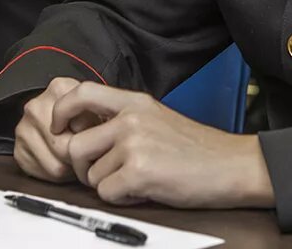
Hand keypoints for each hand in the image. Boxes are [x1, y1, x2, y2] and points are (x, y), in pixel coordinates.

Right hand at [13, 76, 103, 181]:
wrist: (57, 115)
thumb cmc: (83, 114)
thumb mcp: (98, 107)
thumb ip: (103, 120)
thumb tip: (109, 147)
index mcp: (59, 89)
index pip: (83, 127)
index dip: (94, 138)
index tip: (96, 137)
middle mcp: (36, 105)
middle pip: (66, 148)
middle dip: (81, 156)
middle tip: (87, 153)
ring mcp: (24, 128)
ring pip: (56, 165)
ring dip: (70, 167)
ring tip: (75, 157)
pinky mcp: (18, 150)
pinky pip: (43, 174)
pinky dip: (56, 174)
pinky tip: (61, 161)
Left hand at [53, 82, 274, 208]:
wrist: (232, 165)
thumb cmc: (197, 148)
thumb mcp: (157, 118)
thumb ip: (123, 119)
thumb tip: (86, 131)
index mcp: (134, 102)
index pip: (80, 93)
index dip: (61, 112)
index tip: (58, 128)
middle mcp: (130, 119)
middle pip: (75, 146)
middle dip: (85, 168)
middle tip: (107, 174)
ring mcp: (134, 144)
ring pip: (91, 175)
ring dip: (108, 185)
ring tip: (136, 181)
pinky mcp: (139, 172)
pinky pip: (107, 193)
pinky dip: (121, 199)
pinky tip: (143, 191)